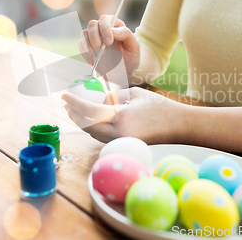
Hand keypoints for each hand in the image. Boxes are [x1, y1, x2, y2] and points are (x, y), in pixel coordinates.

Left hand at [62, 87, 185, 143]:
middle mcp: (118, 134)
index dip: (74, 102)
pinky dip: (93, 128)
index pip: (89, 110)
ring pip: (93, 133)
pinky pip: (102, 137)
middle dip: (74, 114)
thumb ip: (112, 96)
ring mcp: (121, 143)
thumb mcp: (134, 94)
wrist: (177, 126)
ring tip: (75, 109)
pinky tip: (90, 119)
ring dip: (82, 121)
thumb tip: (93, 99)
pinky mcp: (124, 146)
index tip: (64, 95)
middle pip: (86, 126)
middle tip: (67, 103)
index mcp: (121, 117)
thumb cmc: (158, 106)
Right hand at [79, 15, 139, 79]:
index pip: (105, 19)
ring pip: (84, 34)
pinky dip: (86, 53)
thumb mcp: (134, 46)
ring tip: (100, 57)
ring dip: (90, 46)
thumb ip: (126, 34)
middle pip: (92, 24)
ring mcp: (94, 38)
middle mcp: (103, 29)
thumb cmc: (131, 57)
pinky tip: (94, 61)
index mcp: (115, 25)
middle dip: (95, 37)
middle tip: (100, 49)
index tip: (109, 42)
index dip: (105, 29)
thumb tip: (113, 30)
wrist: (125, 72)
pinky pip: (81, 46)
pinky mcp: (88, 48)